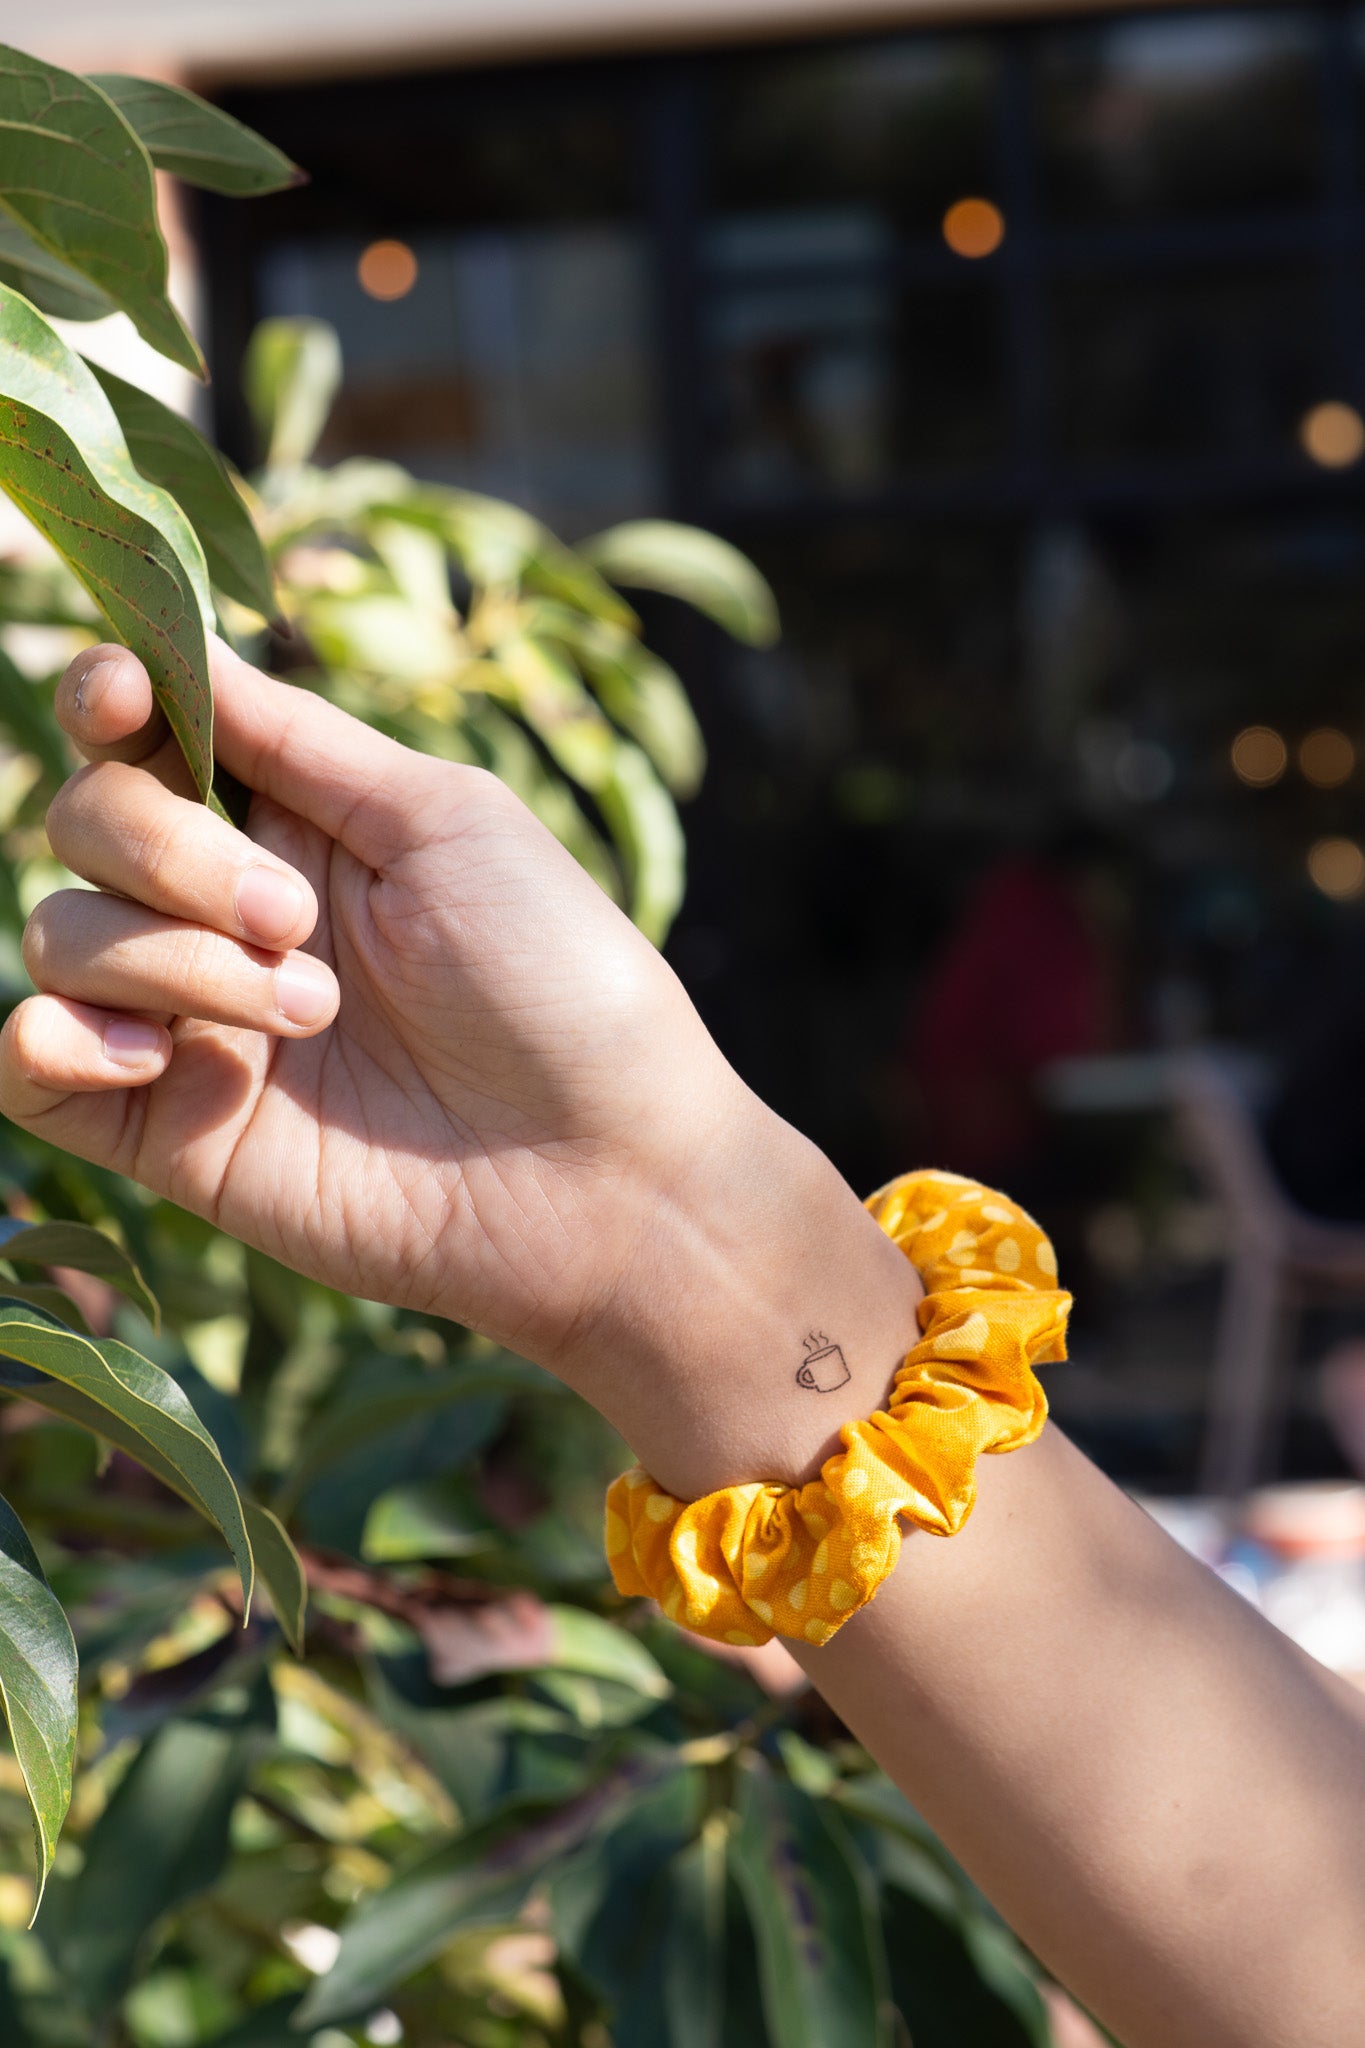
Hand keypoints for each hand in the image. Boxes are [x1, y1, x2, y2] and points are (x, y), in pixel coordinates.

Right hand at [0, 640, 920, 1492]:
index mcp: (296, 823)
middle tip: (298, 920)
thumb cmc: (555, 979)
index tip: (122, 697)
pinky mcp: (166, 1132)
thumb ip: (299, 742)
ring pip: (61, 932)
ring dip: (173, 959)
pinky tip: (160, 1057)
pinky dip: (55, 1040)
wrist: (594, 1170)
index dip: (108, 698)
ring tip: (313, 1016)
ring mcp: (190, 1022)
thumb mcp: (445, 821)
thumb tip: (181, 650)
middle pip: (85, 817)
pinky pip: (27, 1064)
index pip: (143, 736)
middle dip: (174, 849)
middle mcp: (224, 913)